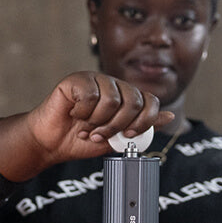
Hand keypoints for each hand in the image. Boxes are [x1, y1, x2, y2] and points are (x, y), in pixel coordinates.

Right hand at [0, 71, 172, 181]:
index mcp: (126, 97)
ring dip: (97, 122)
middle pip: (133, 101)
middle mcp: (113, 85)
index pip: (150, 100)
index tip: (128, 134)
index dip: (144, 120)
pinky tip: (74, 114)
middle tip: (100, 135)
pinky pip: (90, 94)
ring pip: (112, 100)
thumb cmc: (81, 140)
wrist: (52, 143)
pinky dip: (82, 112)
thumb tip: (170, 116)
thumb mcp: (116, 139)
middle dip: (117, 126)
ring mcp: (95, 79)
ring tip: (86, 127)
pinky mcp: (77, 79)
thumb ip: (141, 128)